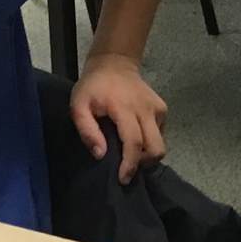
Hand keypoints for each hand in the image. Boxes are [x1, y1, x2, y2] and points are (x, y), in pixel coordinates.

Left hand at [71, 53, 166, 184]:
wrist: (114, 63)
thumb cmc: (93, 87)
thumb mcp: (78, 106)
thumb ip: (87, 130)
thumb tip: (101, 154)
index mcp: (124, 107)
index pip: (134, 142)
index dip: (130, 164)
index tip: (122, 178)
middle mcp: (145, 108)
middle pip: (155, 147)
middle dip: (143, 163)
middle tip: (128, 166)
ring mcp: (157, 108)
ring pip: (161, 143)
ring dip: (147, 154)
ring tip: (131, 153)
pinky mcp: (162, 109)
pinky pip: (161, 134)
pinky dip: (149, 141)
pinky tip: (136, 137)